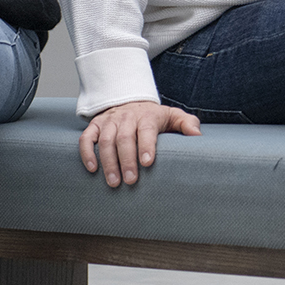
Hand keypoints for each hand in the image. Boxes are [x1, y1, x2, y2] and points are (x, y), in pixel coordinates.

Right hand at [79, 100, 199, 188]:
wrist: (130, 102)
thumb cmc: (154, 117)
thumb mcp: (173, 116)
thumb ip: (187, 124)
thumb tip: (197, 136)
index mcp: (147, 116)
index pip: (146, 130)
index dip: (146, 146)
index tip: (147, 163)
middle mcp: (126, 118)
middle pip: (124, 138)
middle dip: (126, 160)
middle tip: (130, 181)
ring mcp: (109, 121)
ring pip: (105, 140)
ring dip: (108, 162)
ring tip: (114, 182)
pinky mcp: (95, 125)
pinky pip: (87, 138)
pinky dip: (87, 153)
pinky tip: (92, 169)